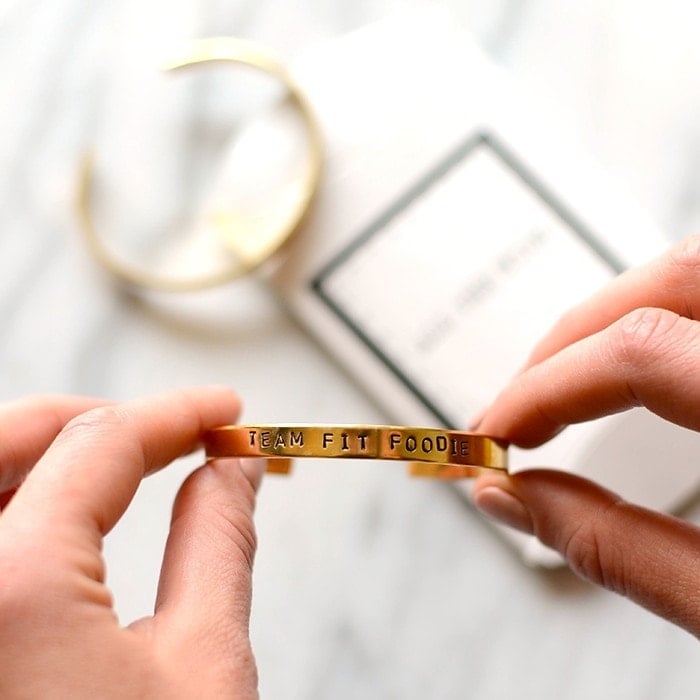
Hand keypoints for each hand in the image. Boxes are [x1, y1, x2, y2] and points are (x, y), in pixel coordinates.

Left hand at [0, 387, 262, 697]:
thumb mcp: (204, 669)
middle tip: (163, 427)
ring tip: (121, 465)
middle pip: (3, 441)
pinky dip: (18, 508)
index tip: (224, 412)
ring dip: (46, 456)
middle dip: (89, 416)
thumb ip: (217, 546)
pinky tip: (62, 522)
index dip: (178, 414)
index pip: (100, 444)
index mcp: (12, 588)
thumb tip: (231, 472)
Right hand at [471, 233, 699, 636]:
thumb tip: (511, 500)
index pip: (645, 354)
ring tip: (570, 374)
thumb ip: (614, 548)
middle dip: (574, 332)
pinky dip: (670, 314)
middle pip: (681, 273)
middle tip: (522, 397)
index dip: (545, 387)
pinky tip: (644, 364)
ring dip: (621, 311)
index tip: (496, 431)